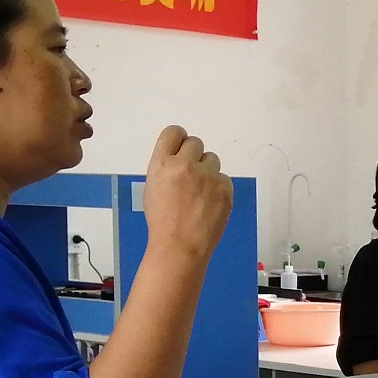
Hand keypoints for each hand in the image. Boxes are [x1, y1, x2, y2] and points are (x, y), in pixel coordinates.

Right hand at [141, 126, 230, 261]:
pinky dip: (218, 188)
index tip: (180, 149)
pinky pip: (223, 178)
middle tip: (190, 175)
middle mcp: (185, 165)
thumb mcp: (153, 187)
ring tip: (199, 192)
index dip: (178, 140)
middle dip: (193, 156)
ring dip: (207, 170)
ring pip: (212, 159)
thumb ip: (167, 167)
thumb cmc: (162, 219)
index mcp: (162, 163)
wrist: (180, 245)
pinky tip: (209, 203)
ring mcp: (208, 177)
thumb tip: (181, 156)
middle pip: (195, 142)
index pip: (174, 132)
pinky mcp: (225, 189)